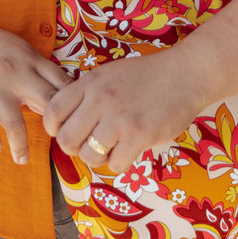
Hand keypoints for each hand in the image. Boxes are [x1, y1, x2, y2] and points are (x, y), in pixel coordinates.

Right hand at [0, 17, 71, 164]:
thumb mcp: (17, 48)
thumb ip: (36, 70)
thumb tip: (58, 99)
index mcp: (29, 58)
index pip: (62, 84)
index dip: (71, 105)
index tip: (71, 122)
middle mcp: (15, 72)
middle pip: (47, 104)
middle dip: (54, 128)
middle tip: (52, 143)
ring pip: (16, 125)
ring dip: (21, 147)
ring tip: (22, 159)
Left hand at [42, 46, 204, 173]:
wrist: (185, 74)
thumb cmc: (147, 75)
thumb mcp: (109, 74)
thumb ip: (88, 94)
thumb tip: (69, 121)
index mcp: (89, 83)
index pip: (53, 111)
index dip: (54, 128)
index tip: (65, 131)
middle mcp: (100, 100)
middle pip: (66, 140)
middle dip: (75, 148)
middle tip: (89, 145)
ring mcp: (118, 118)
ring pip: (89, 156)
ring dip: (99, 158)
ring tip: (112, 148)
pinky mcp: (139, 135)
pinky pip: (115, 164)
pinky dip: (120, 162)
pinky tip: (130, 150)